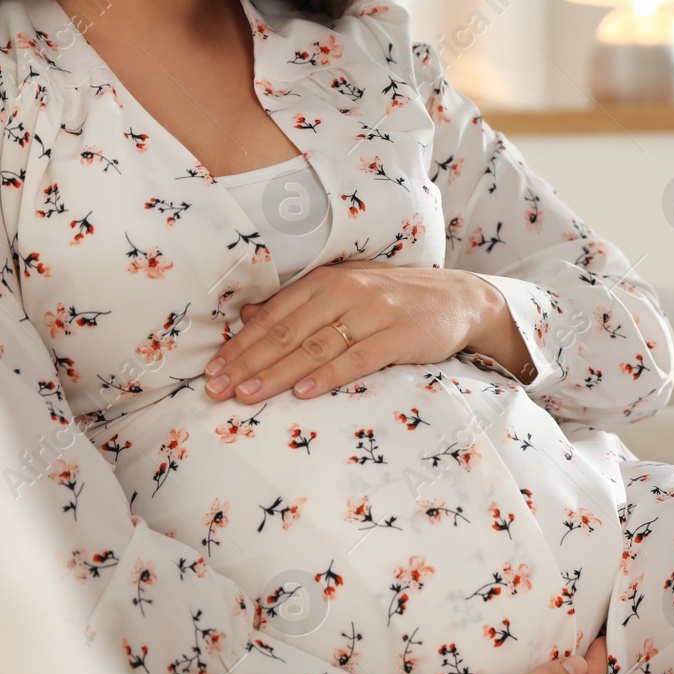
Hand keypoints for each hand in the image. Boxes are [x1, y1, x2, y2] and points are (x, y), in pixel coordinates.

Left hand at [203, 263, 532, 403]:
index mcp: (327, 279)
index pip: (274, 314)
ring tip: (247, 394)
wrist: (460, 299)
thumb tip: (248, 317)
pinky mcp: (399, 336)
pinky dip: (328, 375)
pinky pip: (357, 359)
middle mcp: (346, 291)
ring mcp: (374, 313)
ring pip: (315, 346)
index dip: (240, 343)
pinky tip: (303, 392)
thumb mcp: (347, 290)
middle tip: (217, 387)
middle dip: (248, 361)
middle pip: (287, 331)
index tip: (212, 369)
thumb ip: (301, 304)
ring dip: (277, 372)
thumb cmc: (397, 299)